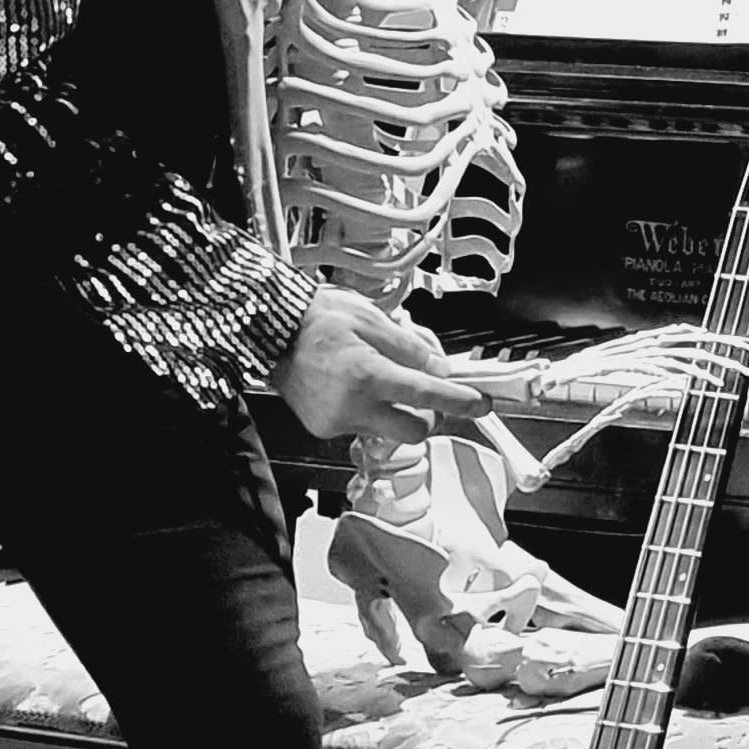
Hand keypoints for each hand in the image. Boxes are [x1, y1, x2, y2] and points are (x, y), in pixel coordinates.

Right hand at [272, 287, 487, 444]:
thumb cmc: (315, 318)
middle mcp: (352, 405)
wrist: (267, 330)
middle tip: (428, 391)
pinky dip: (371, 410)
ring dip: (398, 410)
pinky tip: (357, 386)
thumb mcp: (373, 319)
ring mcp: (336, 421)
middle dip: (429, 414)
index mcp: (367, 373)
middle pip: (414, 430)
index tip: (480, 404)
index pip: (428, 395)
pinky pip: (363, 426)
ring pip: (388, 429)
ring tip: (382, 377)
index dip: (460, 401)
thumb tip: (440, 369)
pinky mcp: (324, 428)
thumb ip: (412, 348)